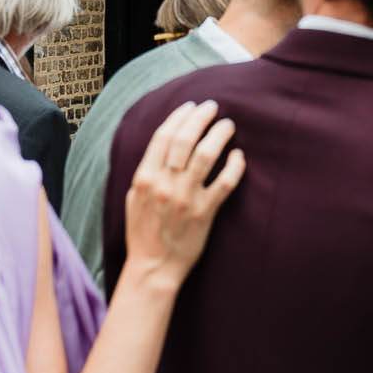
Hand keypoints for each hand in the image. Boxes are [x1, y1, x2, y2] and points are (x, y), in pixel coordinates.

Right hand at [122, 101, 244, 282]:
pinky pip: (225, 182)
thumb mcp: (134, 198)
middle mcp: (165, 184)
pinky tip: (238, 156)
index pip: (163, 136)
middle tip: (213, 107)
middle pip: (185, 139)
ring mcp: (186, 197)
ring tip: (228, 125)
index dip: (179, 116)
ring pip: (206, 155)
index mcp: (145, 177)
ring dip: (219, 135)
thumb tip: (162, 146)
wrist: (154, 267)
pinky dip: (234, 165)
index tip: (191, 106)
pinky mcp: (205, 212)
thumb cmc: (143, 232)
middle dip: (200, 117)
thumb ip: (146, 172)